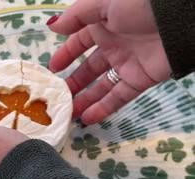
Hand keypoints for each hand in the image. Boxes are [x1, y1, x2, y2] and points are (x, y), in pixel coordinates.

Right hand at [48, 0, 170, 123]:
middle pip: (89, 69)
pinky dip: (103, 108)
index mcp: (104, 25)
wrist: (174, 19)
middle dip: (73, 83)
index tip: (52, 70)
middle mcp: (114, 45)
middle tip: (58, 97)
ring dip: (85, 100)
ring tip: (69, 113)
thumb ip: (76, 16)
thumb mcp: (101, 2)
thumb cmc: (136, 4)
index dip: (66, 56)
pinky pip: (118, 97)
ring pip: (102, 86)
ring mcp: (126, 65)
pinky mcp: (139, 80)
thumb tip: (53, 27)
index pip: (80, 43)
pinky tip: (87, 118)